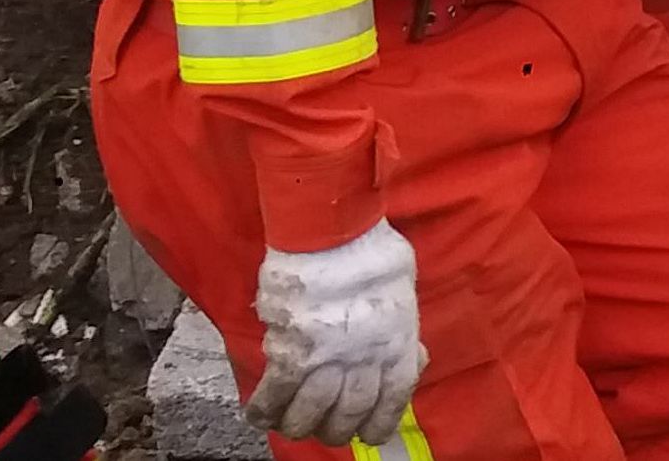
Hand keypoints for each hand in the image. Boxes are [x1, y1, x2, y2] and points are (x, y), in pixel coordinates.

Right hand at [250, 223, 423, 447]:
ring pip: (308, 417)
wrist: (333, 234)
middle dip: (337, 429)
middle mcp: (365, 361)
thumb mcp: (404, 293)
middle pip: (348, 416)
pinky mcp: (288, 356)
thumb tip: (409, 352)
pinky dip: (263, 411)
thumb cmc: (373, 252)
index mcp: (398, 345)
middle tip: (327, 428)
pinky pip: (272, 398)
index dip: (380, 424)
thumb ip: (401, 329)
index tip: (371, 433)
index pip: (393, 402)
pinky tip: (260, 415)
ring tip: (294, 423)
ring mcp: (326, 362)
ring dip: (299, 426)